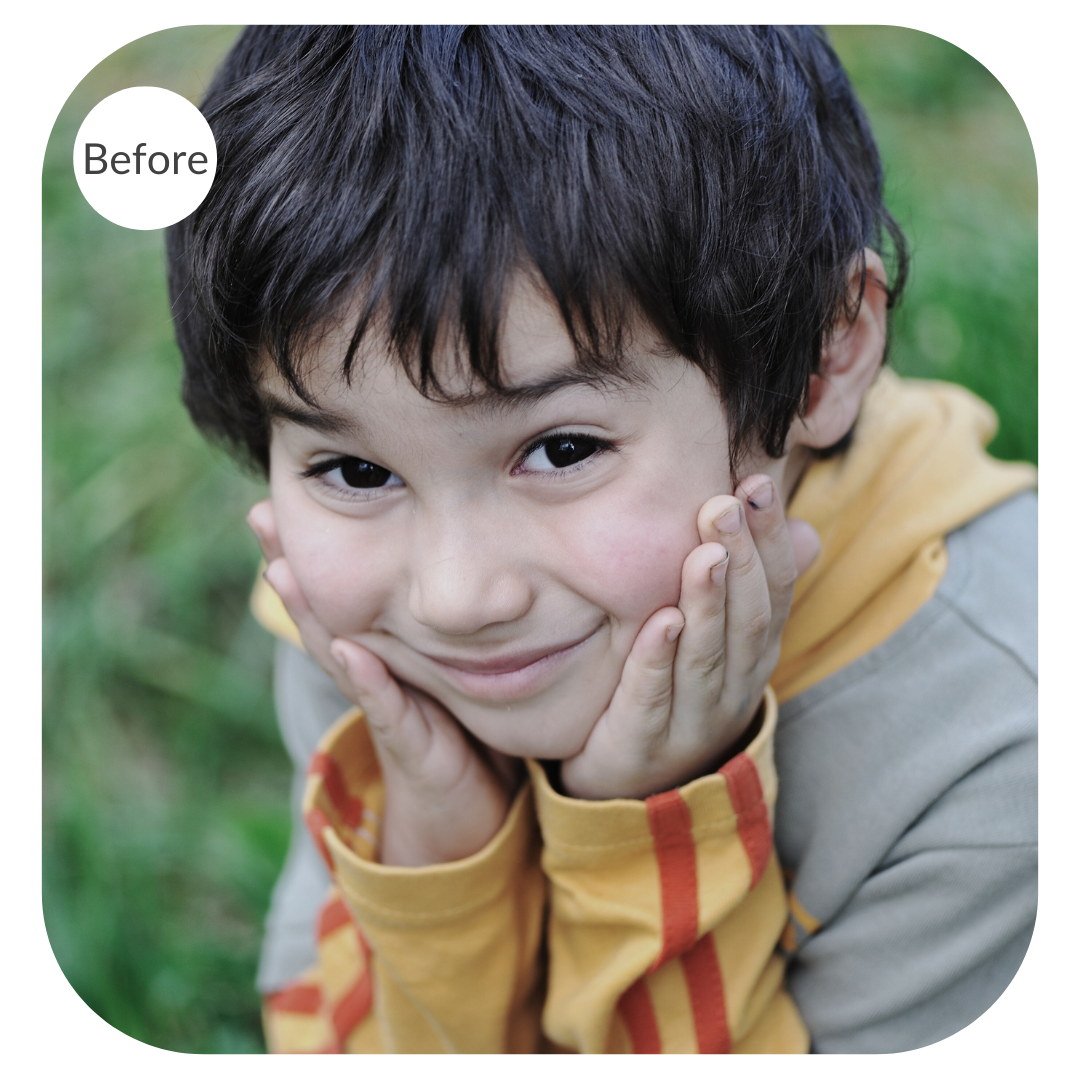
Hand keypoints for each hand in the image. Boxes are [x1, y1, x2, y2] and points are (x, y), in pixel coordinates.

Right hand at [247, 501, 513, 866]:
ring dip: (310, 616)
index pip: (343, 593)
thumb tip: (459, 556)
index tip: (283, 498)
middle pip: (325, 615)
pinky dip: (368, 681)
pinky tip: (349, 649)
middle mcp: (373, 676)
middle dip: (291, 568)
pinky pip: (387, 710)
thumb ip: (442, 622)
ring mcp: (388, 710)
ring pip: (340, 657)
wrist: (470, 814)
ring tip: (282, 568)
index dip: (314, 550)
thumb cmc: (463, 733)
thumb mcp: (449, 666)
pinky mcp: (412, 747)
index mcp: (383, 651)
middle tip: (259, 516)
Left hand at [559, 475, 818, 799]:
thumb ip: (751, 588)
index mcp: (754, 655)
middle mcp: (733, 685)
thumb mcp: (722, 643)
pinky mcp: (644, 742)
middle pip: (747, 619)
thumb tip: (806, 530)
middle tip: (725, 503)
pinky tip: (660, 622)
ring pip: (707, 656)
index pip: (774, 591)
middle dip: (740, 558)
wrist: (634, 788)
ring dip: (708, 603)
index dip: (769, 539)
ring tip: (704, 554)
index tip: (757, 484)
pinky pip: (653, 698)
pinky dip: (658, 660)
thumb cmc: (679, 695)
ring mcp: (693, 718)